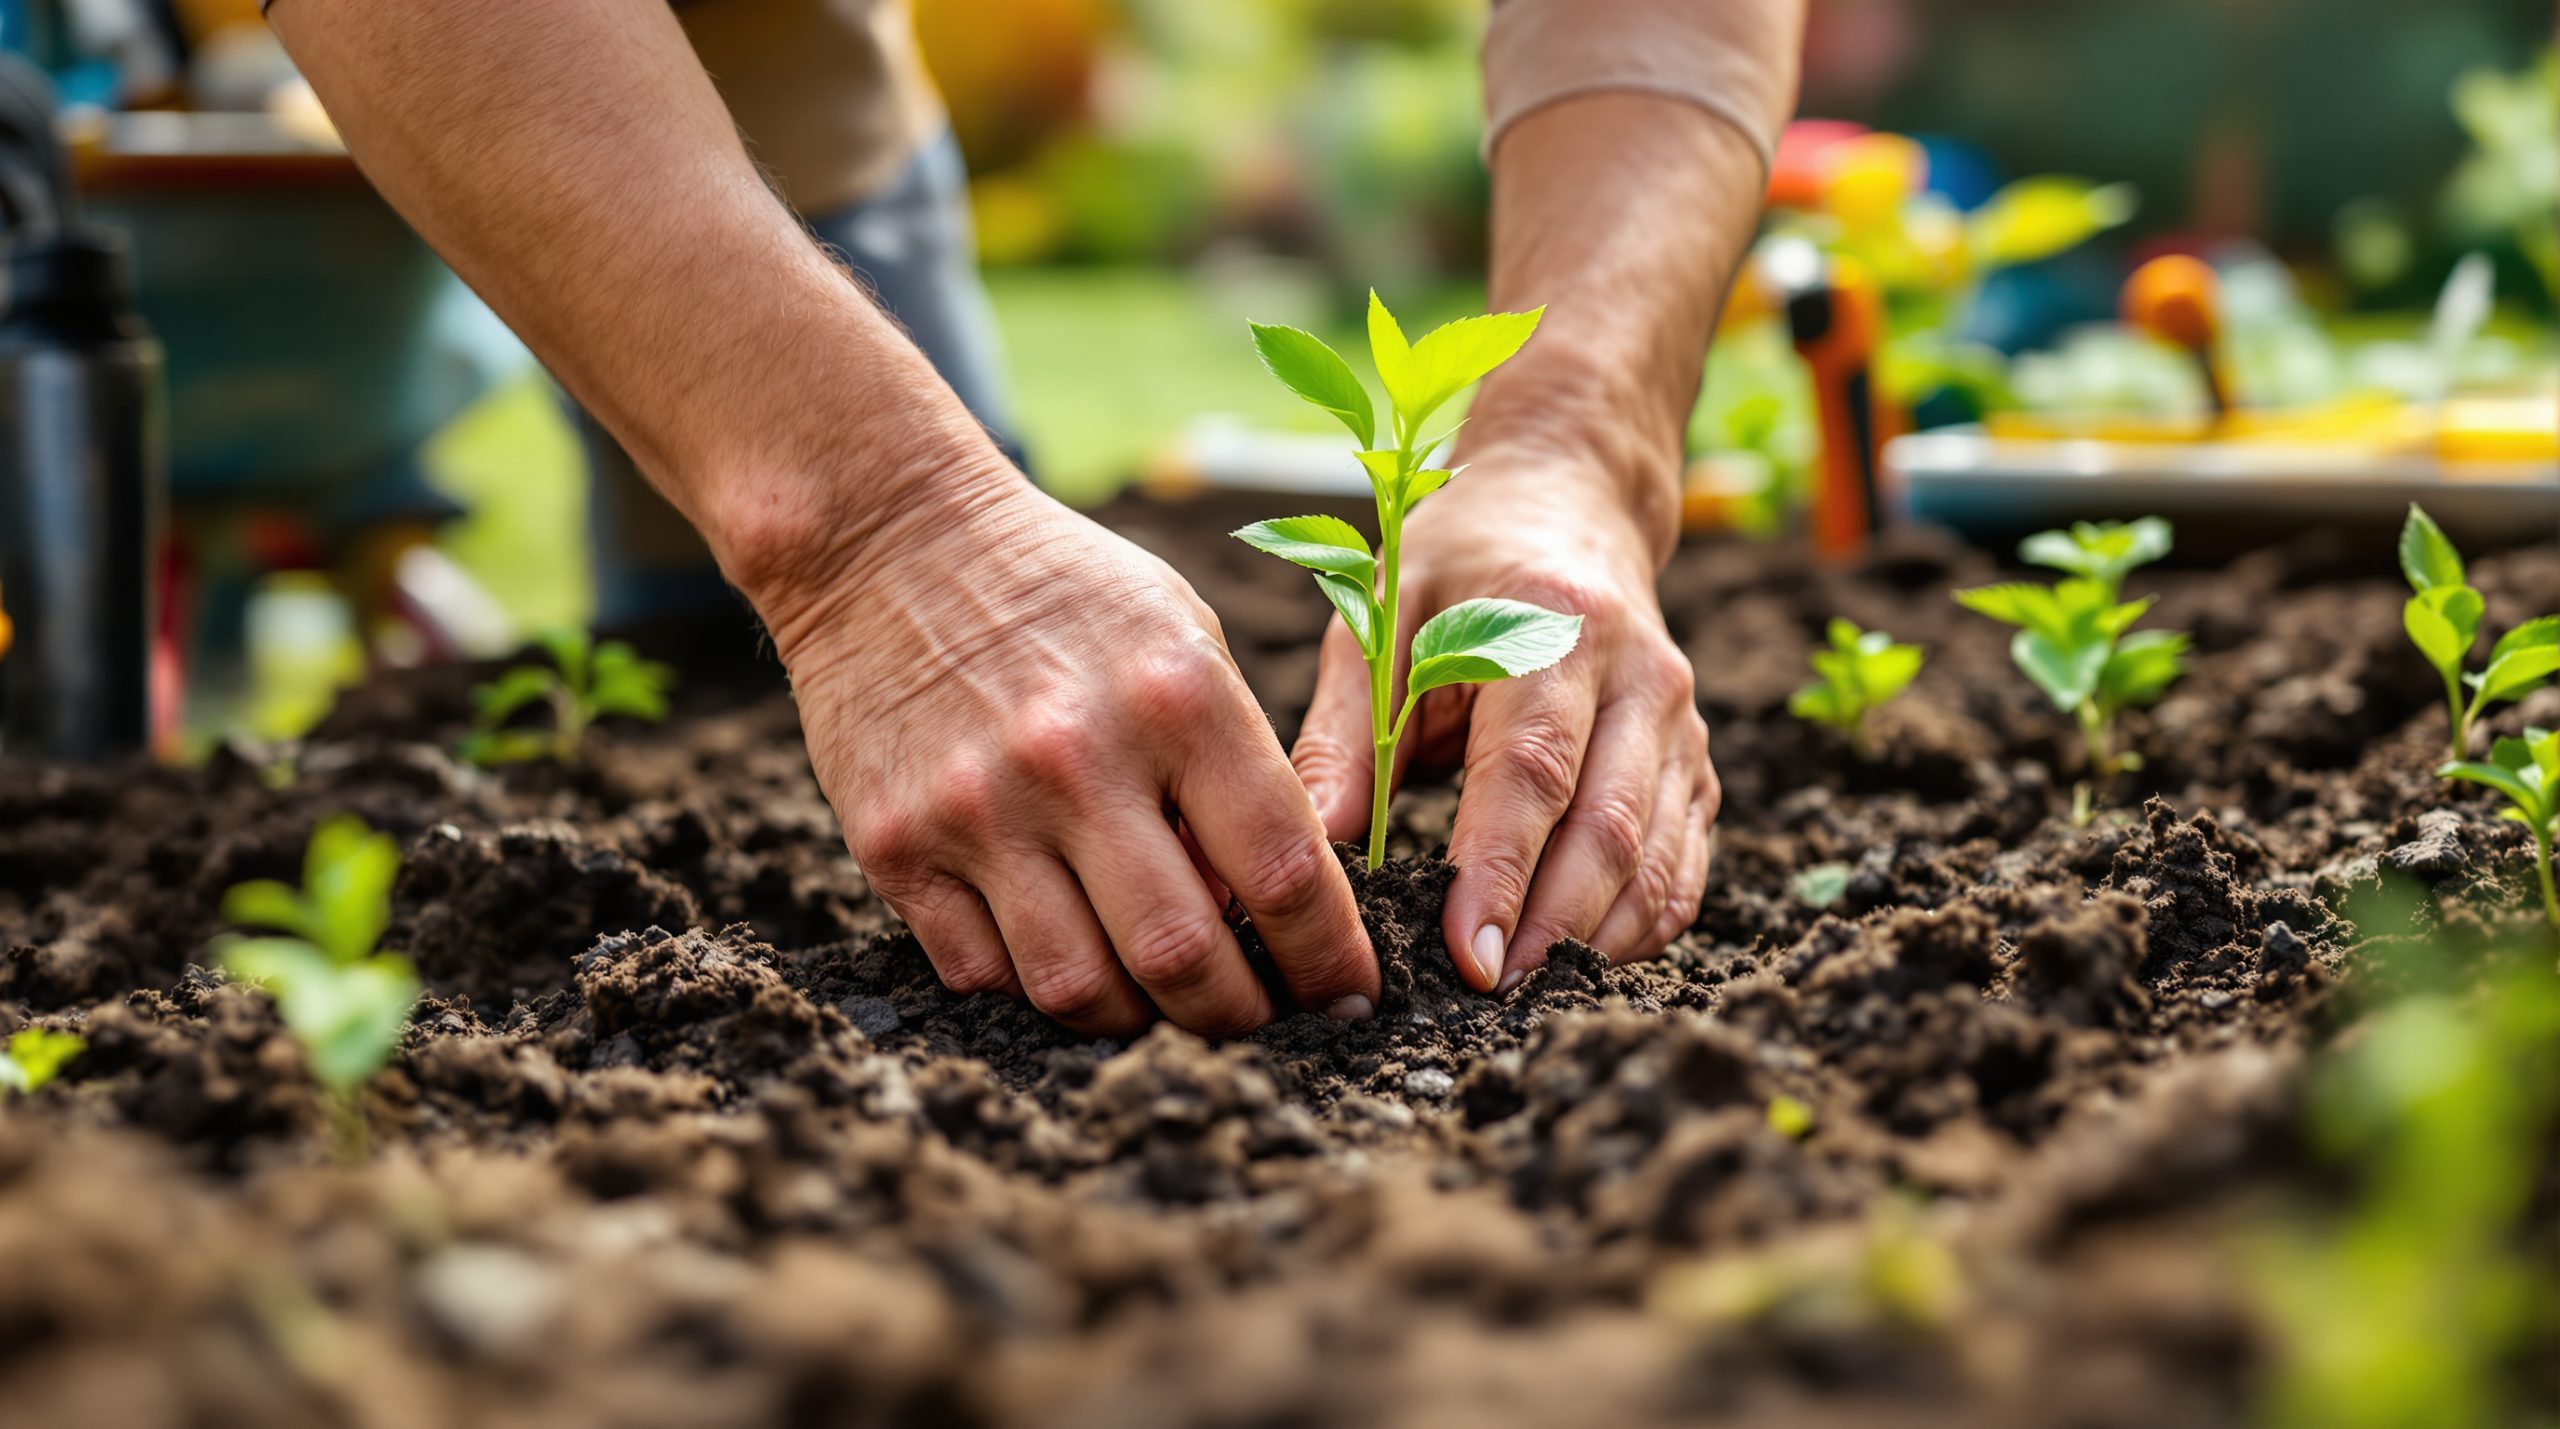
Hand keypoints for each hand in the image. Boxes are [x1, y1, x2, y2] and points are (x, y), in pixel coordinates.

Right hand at [758, 478, 1376, 1036]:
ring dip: (1139, 1021)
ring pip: (1079, 988)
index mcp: (1176, 698)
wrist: (885, 538)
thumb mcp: (1183, 638)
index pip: (1281, 872)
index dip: (1328, 956)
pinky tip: (1069, 959)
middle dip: (1240, 1016)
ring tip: (1163, 1005)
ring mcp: (977, 810)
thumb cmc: (1065, 593)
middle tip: (1259, 1020)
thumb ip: (1234, 766)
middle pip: (1183, 956)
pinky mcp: (894, 845)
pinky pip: (982, 973)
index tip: (1346, 994)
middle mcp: (1077, 759)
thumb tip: (1270, 908)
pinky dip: (1036, 990)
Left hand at [1292, 455, 1716, 991]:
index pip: (1533, 771)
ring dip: (1597, 942)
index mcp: (1554, 628)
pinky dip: (1639, 928)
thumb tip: (1311, 839)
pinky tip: (1578, 964)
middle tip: (1488, 999)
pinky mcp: (1696, 764)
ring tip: (1527, 998)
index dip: (1500, 871)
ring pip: (1658, 860)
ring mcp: (1681, 724)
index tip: (1465, 956)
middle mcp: (1639, 677)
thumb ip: (1343, 729)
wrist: (1569, 506)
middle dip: (1551, 928)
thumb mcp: (1380, 617)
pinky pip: (1684, 867)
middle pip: (1609, 828)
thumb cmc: (1456, 569)